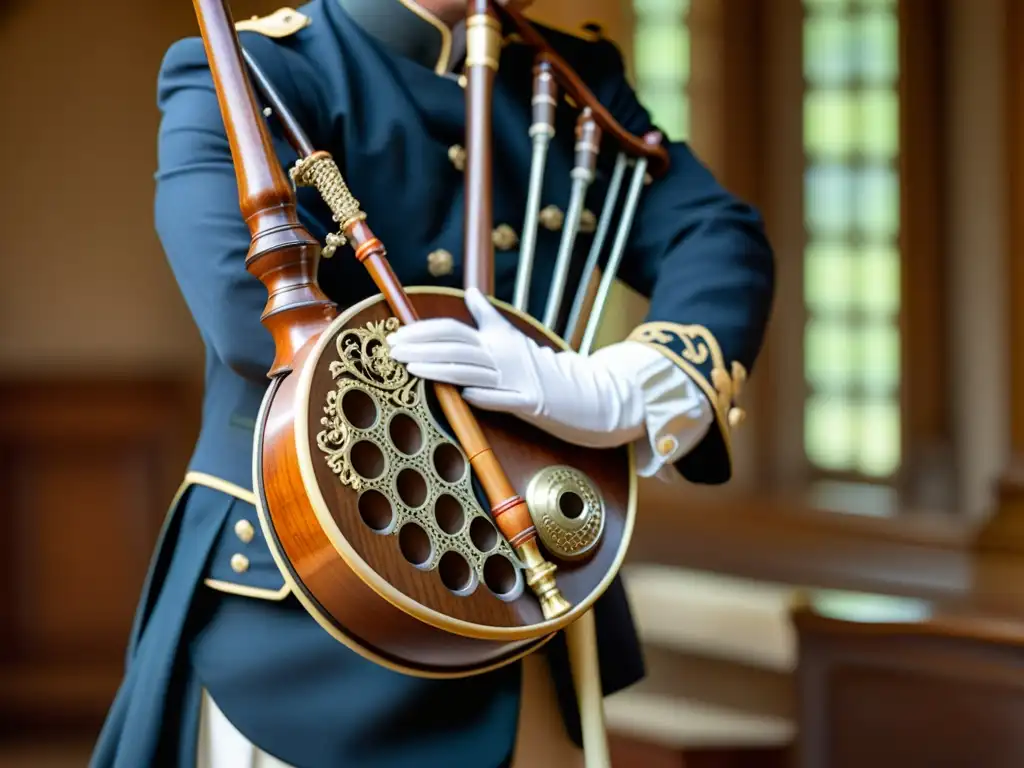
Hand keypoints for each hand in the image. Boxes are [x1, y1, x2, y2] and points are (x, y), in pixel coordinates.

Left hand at [386, 288, 647, 448]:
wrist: (582, 391)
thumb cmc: (539, 366)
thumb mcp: (512, 337)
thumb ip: (488, 317)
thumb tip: (471, 292)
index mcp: (496, 341)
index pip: (454, 331)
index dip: (425, 332)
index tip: (398, 335)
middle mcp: (503, 356)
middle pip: (457, 348)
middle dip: (423, 349)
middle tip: (393, 351)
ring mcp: (516, 380)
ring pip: (473, 372)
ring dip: (441, 370)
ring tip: (412, 369)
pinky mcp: (531, 403)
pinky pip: (504, 400)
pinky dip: (483, 396)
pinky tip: (461, 395)